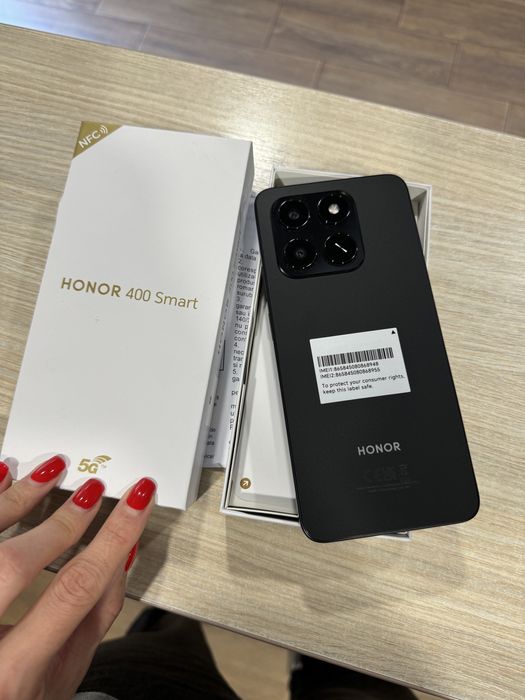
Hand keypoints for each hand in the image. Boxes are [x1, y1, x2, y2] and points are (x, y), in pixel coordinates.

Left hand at [0, 456, 155, 699]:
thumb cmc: (15, 699)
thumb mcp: (64, 675)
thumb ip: (95, 619)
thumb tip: (119, 557)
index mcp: (14, 674)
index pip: (73, 591)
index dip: (111, 539)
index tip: (136, 504)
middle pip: (13, 565)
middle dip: (61, 521)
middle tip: (91, 490)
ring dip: (14, 500)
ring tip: (46, 472)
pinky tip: (1, 479)